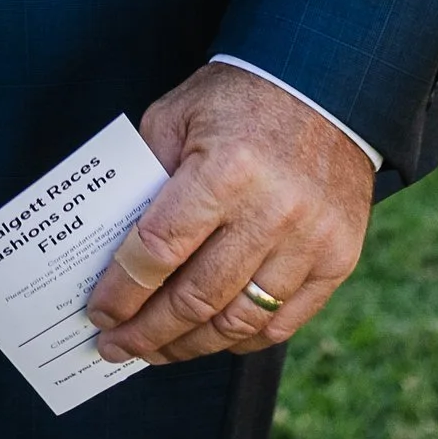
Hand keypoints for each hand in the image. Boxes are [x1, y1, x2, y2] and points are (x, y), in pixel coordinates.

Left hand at [87, 65, 372, 364]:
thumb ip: (146, 179)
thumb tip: (114, 253)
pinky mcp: (338, 259)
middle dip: (147, 332)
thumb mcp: (177, 116)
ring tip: (155, 351)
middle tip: (115, 347)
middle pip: (197, 298)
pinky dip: (240, 340)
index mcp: (228, 169)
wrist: (324, 87)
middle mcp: (273, 211)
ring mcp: (311, 241)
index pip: (159, 250)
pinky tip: (208, 339)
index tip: (99, 313)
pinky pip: (282, 323)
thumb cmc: (239, 99)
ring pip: (238, 322)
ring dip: (189, 345)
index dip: (123, 291)